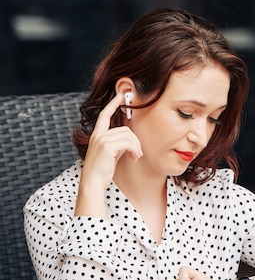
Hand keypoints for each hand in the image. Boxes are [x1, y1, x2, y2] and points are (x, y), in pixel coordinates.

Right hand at [75, 93, 141, 216]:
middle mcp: (98, 135)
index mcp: (97, 135)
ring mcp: (101, 139)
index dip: (113, 104)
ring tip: (136, 157)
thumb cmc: (101, 172)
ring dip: (136, 147)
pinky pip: (128, 142)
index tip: (121, 95)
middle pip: (125, 129)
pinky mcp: (106, 146)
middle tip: (137, 153)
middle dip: (135, 141)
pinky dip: (135, 150)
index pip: (105, 115)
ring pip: (129, 135)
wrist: (92, 184)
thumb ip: (117, 143)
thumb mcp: (110, 154)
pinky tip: (134, 158)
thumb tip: (130, 139)